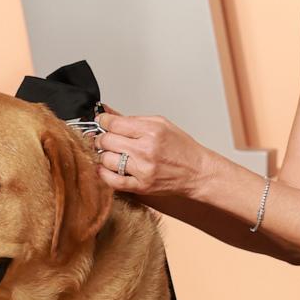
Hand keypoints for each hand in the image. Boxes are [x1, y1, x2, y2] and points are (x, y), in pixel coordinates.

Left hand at [92, 107, 212, 197]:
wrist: (197, 172)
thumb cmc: (181, 148)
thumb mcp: (160, 124)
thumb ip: (132, 119)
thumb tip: (107, 113)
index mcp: (151, 131)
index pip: (114, 123)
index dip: (103, 120)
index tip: (102, 121)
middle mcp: (146, 150)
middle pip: (107, 141)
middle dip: (102, 137)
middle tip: (106, 138)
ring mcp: (142, 170)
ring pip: (106, 159)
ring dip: (105, 155)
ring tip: (113, 152)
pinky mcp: (141, 186)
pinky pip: (112, 180)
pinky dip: (104, 173)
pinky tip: (106, 168)